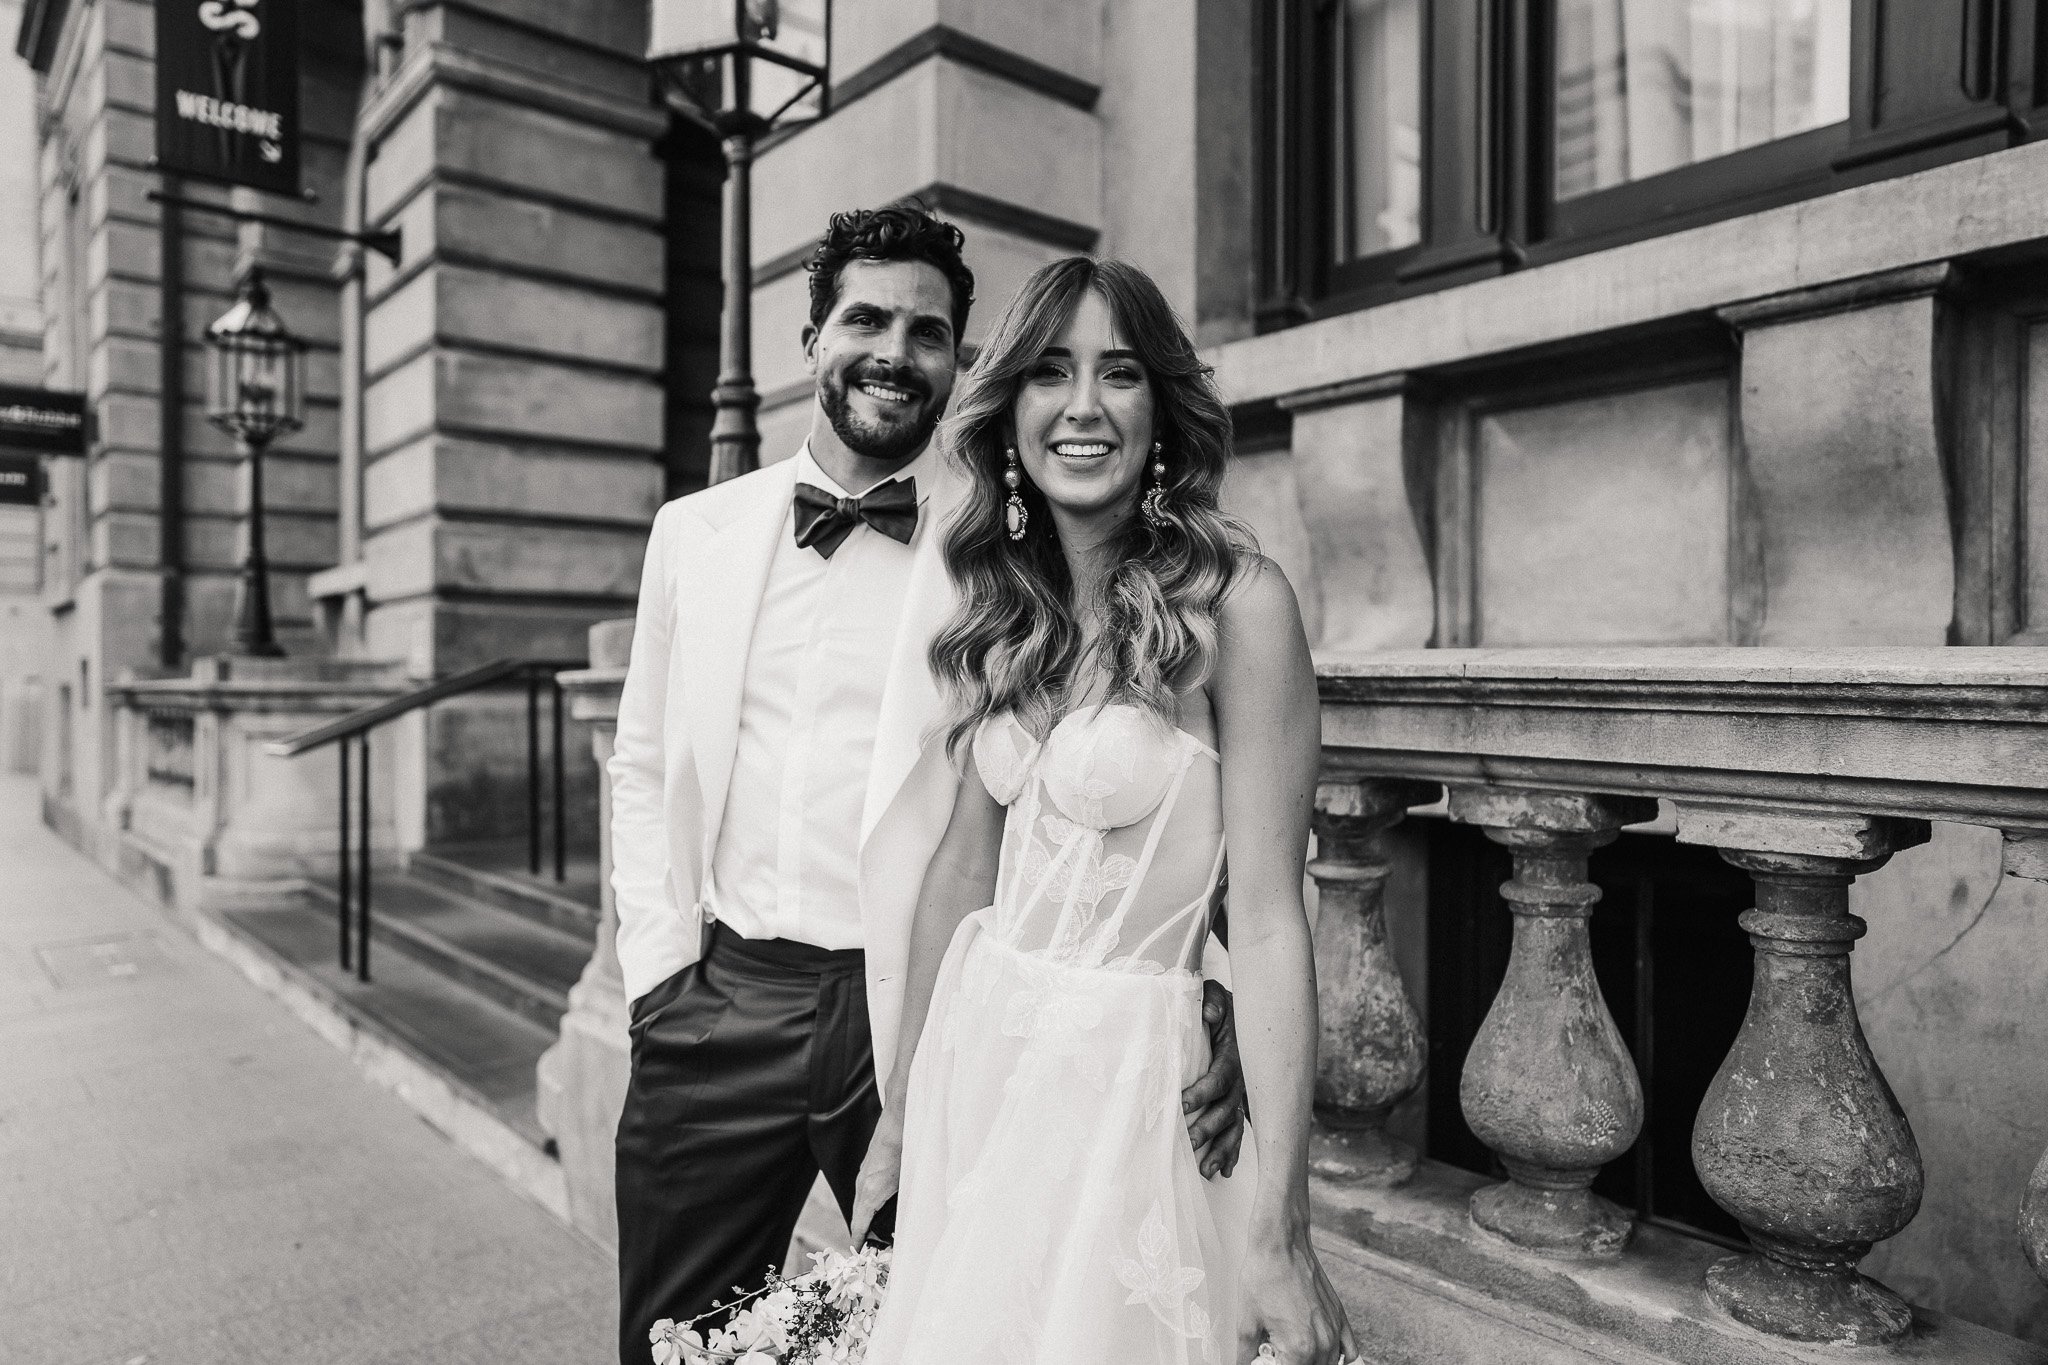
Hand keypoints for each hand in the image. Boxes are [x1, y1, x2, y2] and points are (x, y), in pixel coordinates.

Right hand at [849, 1108, 903, 1248]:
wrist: (899, 1119)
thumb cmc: (907, 1150)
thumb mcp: (910, 1181)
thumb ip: (908, 1202)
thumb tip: (912, 1220)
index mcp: (870, 1193)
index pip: (859, 1224)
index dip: (858, 1240)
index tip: (857, 1252)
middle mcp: (862, 1184)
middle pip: (857, 1214)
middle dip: (861, 1231)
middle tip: (868, 1246)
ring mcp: (863, 1173)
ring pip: (859, 1200)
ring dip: (863, 1216)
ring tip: (873, 1229)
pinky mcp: (868, 1165)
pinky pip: (863, 1189)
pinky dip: (866, 1202)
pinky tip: (878, 1203)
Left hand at [1183, 980, 1247, 1178]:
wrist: (1246, 1013)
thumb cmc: (1222, 1005)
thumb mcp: (1217, 995)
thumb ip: (1213, 1001)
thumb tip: (1210, 1012)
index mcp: (1233, 1056)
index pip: (1218, 1078)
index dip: (1202, 1093)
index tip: (1182, 1105)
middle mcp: (1241, 1080)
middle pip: (1226, 1109)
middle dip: (1208, 1128)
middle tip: (1189, 1143)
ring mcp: (1242, 1095)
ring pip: (1234, 1126)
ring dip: (1222, 1149)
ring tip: (1207, 1170)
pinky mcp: (1240, 1104)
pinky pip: (1239, 1130)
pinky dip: (1233, 1152)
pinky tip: (1225, 1172)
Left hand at [1236, 1226, 1355, 1364]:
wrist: (1281, 1244)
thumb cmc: (1264, 1276)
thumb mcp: (1246, 1321)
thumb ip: (1246, 1353)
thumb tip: (1243, 1364)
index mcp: (1299, 1348)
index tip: (1265, 1358)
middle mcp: (1322, 1342)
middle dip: (1290, 1363)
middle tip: (1273, 1352)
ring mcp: (1334, 1330)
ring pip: (1329, 1364)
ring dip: (1311, 1363)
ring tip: (1289, 1350)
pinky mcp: (1339, 1317)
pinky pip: (1349, 1350)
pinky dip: (1337, 1357)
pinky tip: (1319, 1352)